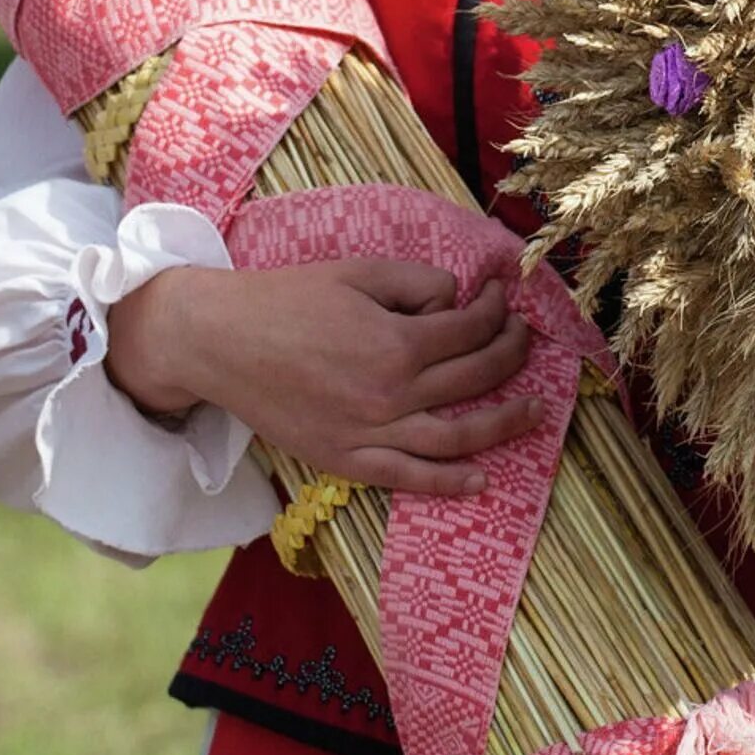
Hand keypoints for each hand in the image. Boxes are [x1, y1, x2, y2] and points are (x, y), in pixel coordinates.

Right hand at [107, 258, 540, 494]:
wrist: (220, 341)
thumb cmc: (289, 298)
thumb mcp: (361, 271)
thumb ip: (418, 282)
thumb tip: (456, 301)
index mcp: (397, 342)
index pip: (472, 329)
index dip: (495, 310)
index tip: (499, 299)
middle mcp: (391, 394)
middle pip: (475, 378)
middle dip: (511, 354)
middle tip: (525, 340)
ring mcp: (369, 434)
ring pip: (456, 437)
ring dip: (504, 424)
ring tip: (535, 412)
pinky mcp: (344, 460)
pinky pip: (407, 479)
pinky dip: (448, 483)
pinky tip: (481, 479)